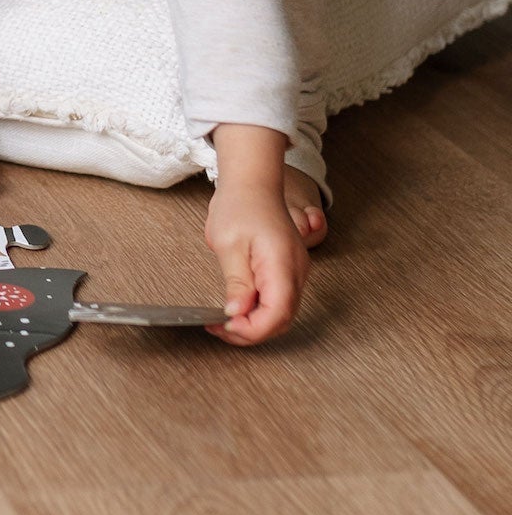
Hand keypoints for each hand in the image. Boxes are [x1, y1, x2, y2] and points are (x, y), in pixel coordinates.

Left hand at [205, 126, 308, 344]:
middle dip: (252, 331)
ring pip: (282, 312)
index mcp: (282, 265)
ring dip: (256, 323)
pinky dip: (260, 310)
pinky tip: (238, 308)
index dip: (252, 329)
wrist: (253, 183)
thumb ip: (236, 282)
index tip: (225, 327)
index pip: (276, 314)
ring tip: (224, 321)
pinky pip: (280, 299)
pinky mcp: (289, 269)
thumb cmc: (240, 206)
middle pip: (282, 319)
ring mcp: (296, 271)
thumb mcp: (229, 245)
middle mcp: (296, 272)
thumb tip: (236, 312)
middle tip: (219, 329)